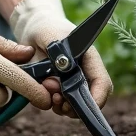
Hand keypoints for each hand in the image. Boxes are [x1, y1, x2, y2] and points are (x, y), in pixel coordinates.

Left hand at [10, 0, 112, 117]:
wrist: (34, 29)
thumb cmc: (45, 28)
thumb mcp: (50, 35)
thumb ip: (57, 54)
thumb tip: (62, 75)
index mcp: (90, 59)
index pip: (102, 83)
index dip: (97, 98)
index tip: (81, 107)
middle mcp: (85, 74)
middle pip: (91, 100)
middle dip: (74, 106)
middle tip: (56, 99)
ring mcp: (73, 84)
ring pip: (74, 106)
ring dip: (61, 106)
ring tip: (47, 89)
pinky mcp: (60, 90)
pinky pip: (59, 105)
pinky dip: (51, 103)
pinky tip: (42, 90)